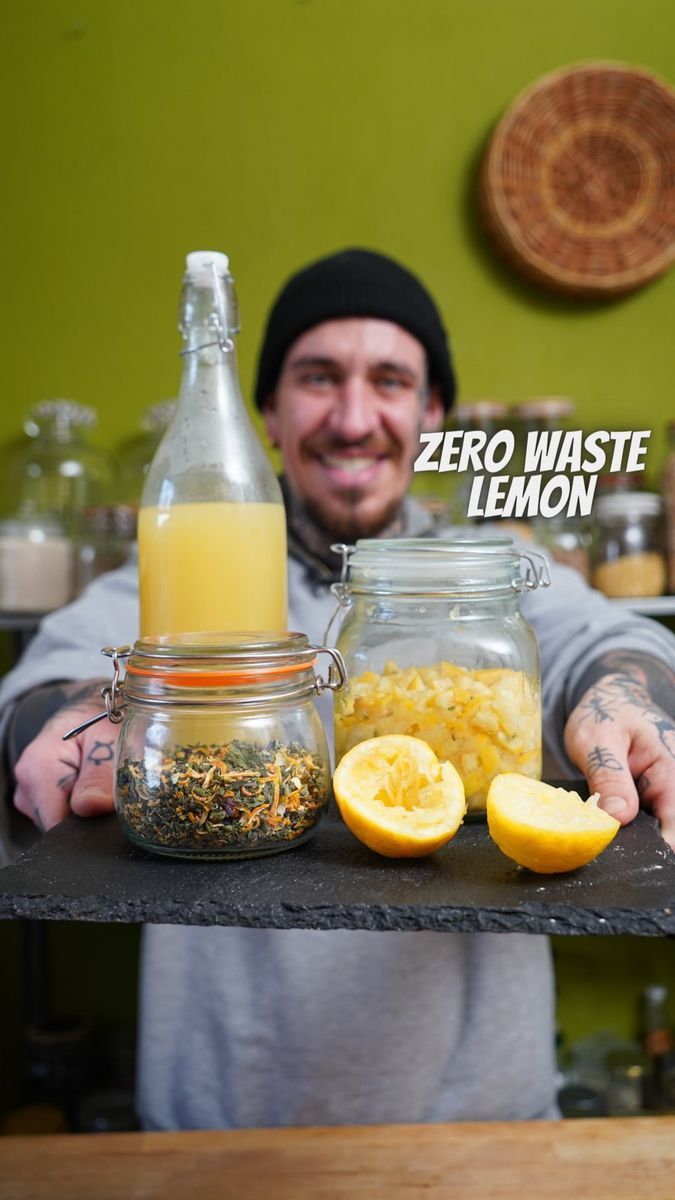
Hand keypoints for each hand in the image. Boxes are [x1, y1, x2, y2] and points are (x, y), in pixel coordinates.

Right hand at [13, 680, 117, 830]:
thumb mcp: (110, 739)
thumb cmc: (102, 719)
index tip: (111, 811)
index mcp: (38, 768)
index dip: (87, 825)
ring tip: (104, 782)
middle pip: (59, 826)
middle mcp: (27, 785)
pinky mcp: (40, 801)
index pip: (56, 824)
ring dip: (87, 813)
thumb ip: (101, 774)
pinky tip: (93, 787)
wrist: (89, 710)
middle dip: (89, 819)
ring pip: (62, 824)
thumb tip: (90, 807)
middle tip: (113, 791)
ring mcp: (30, 795)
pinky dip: (81, 809)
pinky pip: (62, 817)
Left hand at [564, 671, 674, 849]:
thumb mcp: (599, 740)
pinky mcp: (649, 800)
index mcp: (671, 770)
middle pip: (667, 831)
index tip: (631, 856)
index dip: (658, 847)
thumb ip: (609, 777)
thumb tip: (619, 817)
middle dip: (639, 845)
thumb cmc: (605, 712)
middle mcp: (673, 785)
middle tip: (607, 849)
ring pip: (653, 830)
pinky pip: (641, 823)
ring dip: (629, 837)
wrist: (607, 699)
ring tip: (602, 839)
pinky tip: (603, 829)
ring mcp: (662, 794)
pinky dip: (623, 828)